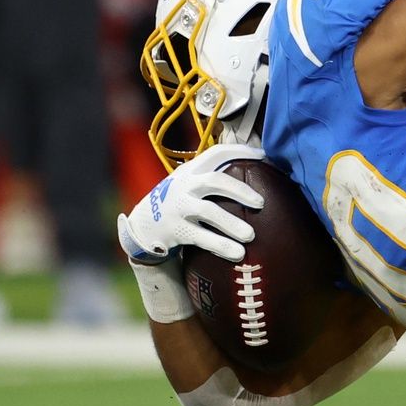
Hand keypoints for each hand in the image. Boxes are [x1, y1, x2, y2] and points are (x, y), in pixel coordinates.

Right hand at [115, 145, 264, 264]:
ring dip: (231, 223)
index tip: (262, 155)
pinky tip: (238, 253)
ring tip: (251, 235)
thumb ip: (211, 178)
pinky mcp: (177, 230)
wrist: (143, 224)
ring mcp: (179, 207)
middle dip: (240, 190)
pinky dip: (221, 245)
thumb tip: (254, 174)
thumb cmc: (178, 202)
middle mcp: (184, 186)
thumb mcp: (189, 184)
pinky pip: (202, 238)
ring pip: (208, 211)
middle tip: (261, 203)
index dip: (239, 152)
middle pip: (214, 181)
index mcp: (191, 171)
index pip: (216, 154)